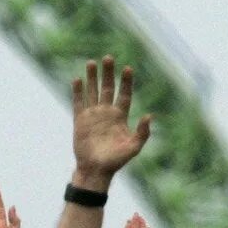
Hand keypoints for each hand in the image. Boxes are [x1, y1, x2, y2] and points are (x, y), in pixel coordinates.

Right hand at [71, 57, 151, 190]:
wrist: (96, 170)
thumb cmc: (116, 161)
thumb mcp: (134, 147)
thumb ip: (143, 133)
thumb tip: (149, 116)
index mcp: (120, 117)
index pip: (124, 94)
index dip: (126, 82)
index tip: (127, 68)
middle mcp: (107, 113)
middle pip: (108, 88)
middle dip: (108, 73)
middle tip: (108, 58)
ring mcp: (93, 115)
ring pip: (93, 92)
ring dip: (92, 78)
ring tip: (91, 63)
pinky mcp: (80, 121)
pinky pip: (78, 103)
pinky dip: (78, 92)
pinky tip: (77, 80)